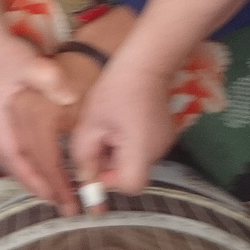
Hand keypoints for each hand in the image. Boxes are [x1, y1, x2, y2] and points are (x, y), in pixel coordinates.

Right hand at [0, 35, 80, 208]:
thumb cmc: (2, 52)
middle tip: (60, 201)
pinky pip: (7, 148)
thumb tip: (69, 97)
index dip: (34, 181)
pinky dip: (23, 160)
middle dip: (35, 185)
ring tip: (52, 189)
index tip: (54, 197)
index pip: (15, 161)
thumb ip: (49, 80)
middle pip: (11, 166)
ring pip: (7, 159)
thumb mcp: (28, 63)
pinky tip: (38, 162)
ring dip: (28, 174)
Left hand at [69, 53, 176, 195]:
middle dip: (110, 163)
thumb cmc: (115, 90)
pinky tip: (123, 121)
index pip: (129, 186)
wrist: (145, 63)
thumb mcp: (90, 124)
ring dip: (118, 151)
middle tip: (98, 138)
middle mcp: (157, 152)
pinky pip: (143, 148)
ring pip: (135, 161)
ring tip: (110, 125)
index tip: (97, 162)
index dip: (109, 180)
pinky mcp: (164, 133)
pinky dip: (129, 142)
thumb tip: (85, 179)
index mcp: (140, 150)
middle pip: (131, 174)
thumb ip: (85, 156)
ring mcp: (164, 143)